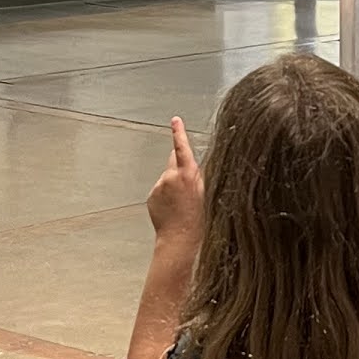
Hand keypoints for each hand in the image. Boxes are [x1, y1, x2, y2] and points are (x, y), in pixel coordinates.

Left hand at [148, 117, 202, 239]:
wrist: (180, 238)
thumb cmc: (198, 218)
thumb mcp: (207, 192)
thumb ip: (199, 175)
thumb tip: (194, 165)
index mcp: (188, 174)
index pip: (183, 147)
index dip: (179, 132)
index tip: (175, 120)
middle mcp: (171, 176)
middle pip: (174, 160)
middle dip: (180, 165)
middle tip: (188, 184)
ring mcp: (159, 186)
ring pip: (167, 176)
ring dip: (173, 184)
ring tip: (181, 203)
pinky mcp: (151, 195)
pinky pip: (160, 189)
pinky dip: (165, 195)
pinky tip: (172, 207)